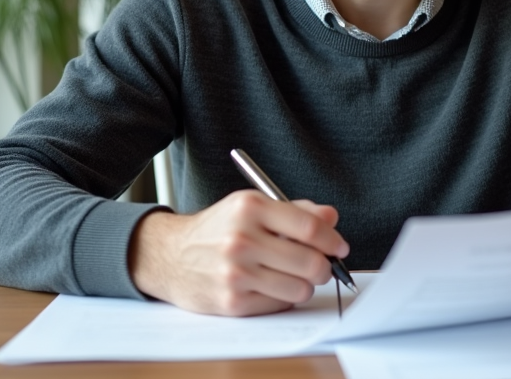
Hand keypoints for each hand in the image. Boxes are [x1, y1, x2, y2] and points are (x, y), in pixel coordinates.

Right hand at [128, 190, 348, 315]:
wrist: (170, 255)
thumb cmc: (218, 229)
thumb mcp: (252, 206)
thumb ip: (295, 211)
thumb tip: (331, 218)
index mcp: (249, 207)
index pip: (309, 227)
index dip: (333, 240)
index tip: (339, 247)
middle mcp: (241, 239)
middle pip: (310, 261)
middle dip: (324, 267)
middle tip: (323, 266)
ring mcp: (235, 273)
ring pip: (299, 288)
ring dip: (306, 285)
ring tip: (295, 276)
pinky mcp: (232, 302)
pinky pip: (279, 304)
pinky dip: (284, 297)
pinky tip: (271, 285)